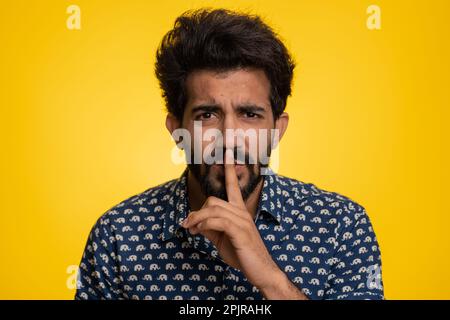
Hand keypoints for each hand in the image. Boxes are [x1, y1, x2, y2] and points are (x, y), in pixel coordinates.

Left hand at [182, 149, 280, 290]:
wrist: (261, 270)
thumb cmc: (243, 254)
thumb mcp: (222, 239)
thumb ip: (210, 228)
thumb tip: (195, 223)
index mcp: (239, 211)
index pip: (233, 185)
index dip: (229, 168)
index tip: (227, 152)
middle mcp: (241, 212)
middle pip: (213, 201)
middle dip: (196, 212)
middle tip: (187, 226)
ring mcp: (242, 221)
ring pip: (212, 209)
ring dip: (196, 220)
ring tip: (191, 230)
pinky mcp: (239, 231)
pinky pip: (216, 221)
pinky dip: (204, 224)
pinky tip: (199, 232)